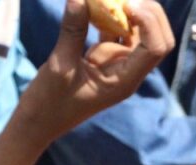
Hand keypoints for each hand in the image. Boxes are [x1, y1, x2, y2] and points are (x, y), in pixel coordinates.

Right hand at [21, 0, 173, 139]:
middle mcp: (128, 72)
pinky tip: (93, 4)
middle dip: (146, 11)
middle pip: (156, 37)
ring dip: (127, 10)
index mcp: (125, 81)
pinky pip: (116, 31)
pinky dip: (109, 16)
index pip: (155, 48)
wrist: (38, 122)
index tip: (125, 5)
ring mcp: (118, 64)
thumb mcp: (60, 66)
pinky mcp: (104, 58)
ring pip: (137, 31)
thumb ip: (73, 31)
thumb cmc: (49, 103)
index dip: (149, 21)